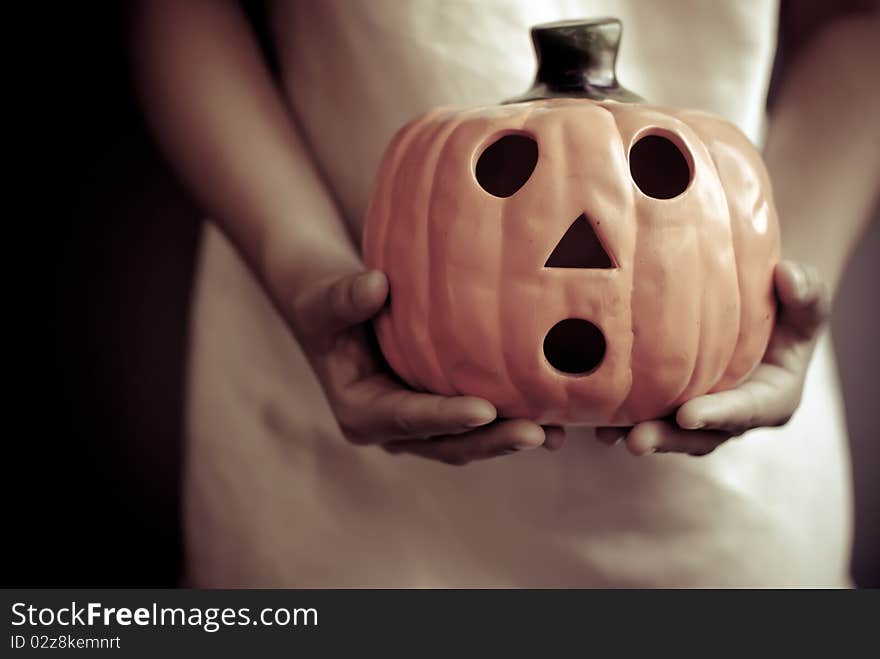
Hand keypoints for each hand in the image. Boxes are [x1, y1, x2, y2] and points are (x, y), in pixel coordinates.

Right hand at [290, 269, 564, 463]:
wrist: (338, 314)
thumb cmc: (328, 306)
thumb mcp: (325, 301)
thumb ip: (344, 298)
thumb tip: (375, 285)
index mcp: (362, 413)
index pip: (407, 418)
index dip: (445, 417)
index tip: (483, 409)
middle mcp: (394, 430)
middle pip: (447, 445)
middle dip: (491, 442)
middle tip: (535, 434)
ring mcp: (422, 427)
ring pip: (470, 442)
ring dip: (509, 440)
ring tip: (556, 433)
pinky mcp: (443, 412)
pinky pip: (481, 424)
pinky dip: (512, 421)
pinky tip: (553, 412)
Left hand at [595, 260, 830, 455]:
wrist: (757, 312)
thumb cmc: (786, 307)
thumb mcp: (805, 300)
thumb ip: (805, 293)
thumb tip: (786, 274)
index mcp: (768, 399)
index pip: (746, 412)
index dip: (718, 416)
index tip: (689, 415)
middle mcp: (730, 415)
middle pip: (698, 436)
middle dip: (667, 439)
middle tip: (636, 440)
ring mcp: (696, 411)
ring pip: (665, 429)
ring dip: (636, 432)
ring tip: (605, 434)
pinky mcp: (667, 400)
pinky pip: (643, 411)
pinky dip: (619, 414)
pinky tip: (588, 411)